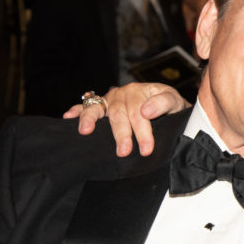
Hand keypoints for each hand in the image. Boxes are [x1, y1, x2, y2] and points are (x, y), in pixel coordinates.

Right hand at [62, 83, 189, 156]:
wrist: (167, 105)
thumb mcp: (175, 101)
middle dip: (121, 134)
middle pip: (119, 114)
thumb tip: (147, 111)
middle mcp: (123, 94)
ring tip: (85, 131)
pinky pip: (87, 106)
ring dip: (91, 120)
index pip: (140, 113)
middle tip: (124, 151)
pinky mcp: (102, 105)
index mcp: (141, 92)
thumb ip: (164, 103)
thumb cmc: (169, 105)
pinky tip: (68, 116)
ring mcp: (110, 99)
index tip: (146, 149)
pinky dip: (77, 111)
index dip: (143, 132)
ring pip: (99, 109)